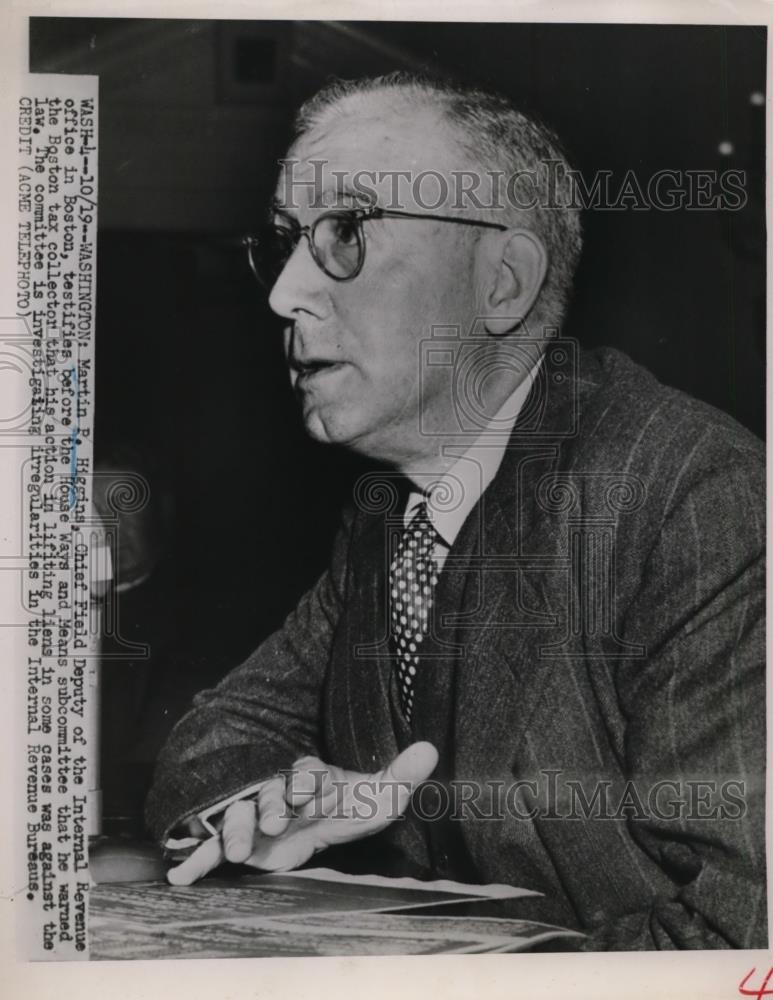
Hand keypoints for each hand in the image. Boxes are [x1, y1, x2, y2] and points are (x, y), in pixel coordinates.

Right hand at [167, 741, 438, 884]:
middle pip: (267, 793)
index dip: (308, 784)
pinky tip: (179, 875)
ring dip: (236, 830)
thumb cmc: (350, 806)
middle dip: (269, 805)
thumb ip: (401, 775)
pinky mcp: (243, 845)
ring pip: (239, 817)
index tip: (314, 796)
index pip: (305, 774)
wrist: (326, 822)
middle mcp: (277, 791)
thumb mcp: (377, 796)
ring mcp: (256, 817)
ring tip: (236, 849)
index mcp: (309, 776)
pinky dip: (196, 860)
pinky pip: (214, 849)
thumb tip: (431, 748)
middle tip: (277, 820)